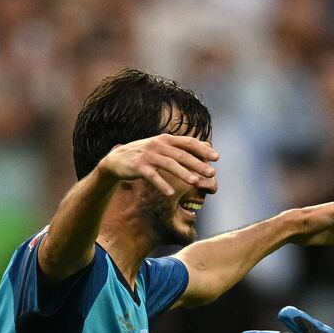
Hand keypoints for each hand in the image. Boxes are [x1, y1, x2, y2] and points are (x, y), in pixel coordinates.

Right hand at [94, 133, 217, 197]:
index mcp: (166, 139)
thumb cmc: (145, 155)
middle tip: (211, 173)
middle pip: (182, 155)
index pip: (188, 142)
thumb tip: (205, 147)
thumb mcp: (161, 147)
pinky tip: (171, 193)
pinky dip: (162, 184)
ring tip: (196, 182)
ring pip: (169, 165)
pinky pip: (153, 176)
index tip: (217, 157)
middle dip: (198, 164)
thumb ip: (180, 148)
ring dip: (184, 173)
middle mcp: (158, 145)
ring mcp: (148, 155)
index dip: (203, 149)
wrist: (116, 159)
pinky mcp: (139, 167)